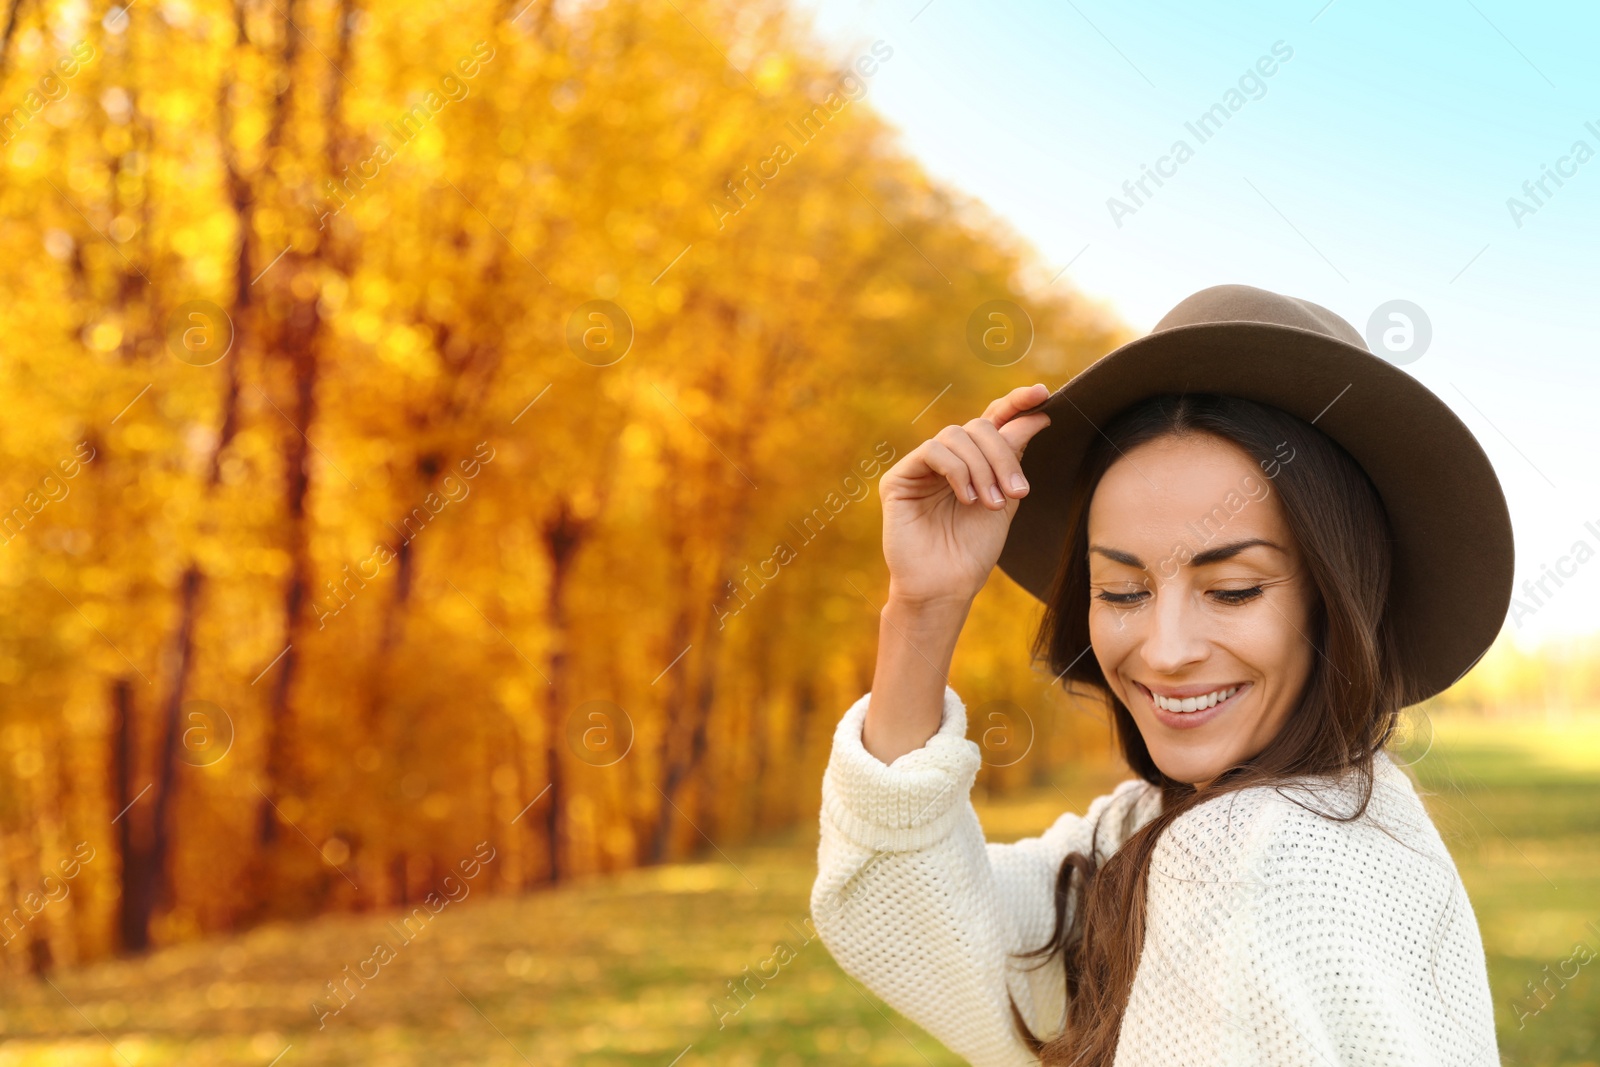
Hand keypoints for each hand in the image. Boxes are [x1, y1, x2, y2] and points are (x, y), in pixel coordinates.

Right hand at [878, 383, 1052, 607]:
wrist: (946, 586)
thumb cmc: (974, 549)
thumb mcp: (1005, 497)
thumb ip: (1014, 456)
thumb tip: (1036, 415)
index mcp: (974, 462)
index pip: (993, 420)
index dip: (1015, 403)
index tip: (1043, 394)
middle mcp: (948, 459)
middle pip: (980, 426)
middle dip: (1004, 455)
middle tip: (1018, 493)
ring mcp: (922, 467)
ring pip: (958, 435)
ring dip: (983, 468)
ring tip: (991, 504)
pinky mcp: (899, 478)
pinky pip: (933, 451)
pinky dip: (957, 471)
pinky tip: (966, 498)